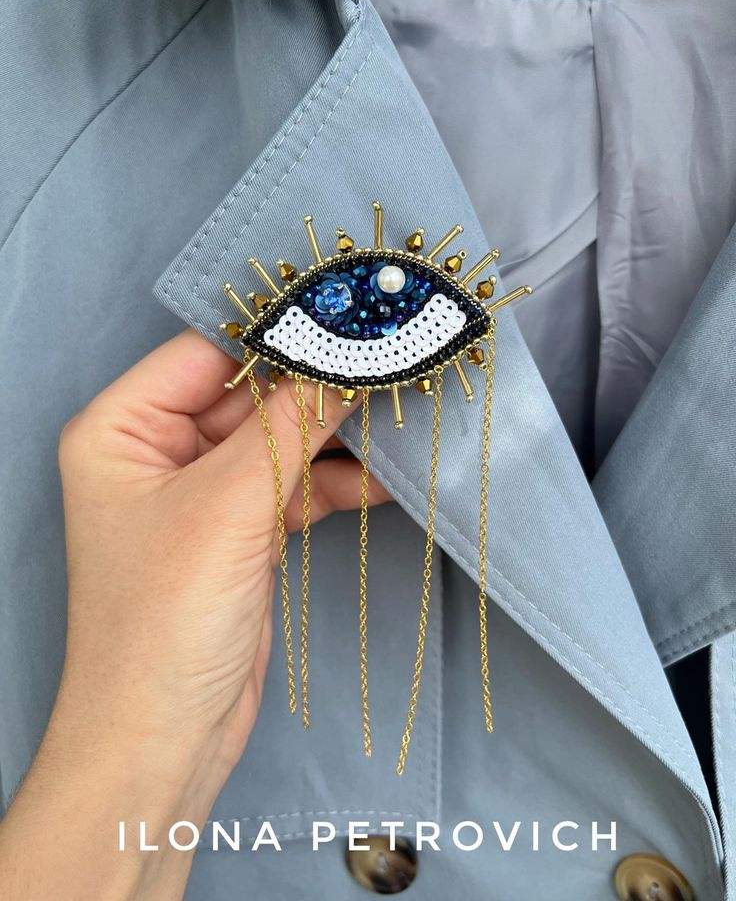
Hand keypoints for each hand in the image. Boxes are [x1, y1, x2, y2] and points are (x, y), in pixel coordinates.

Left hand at [0, 329, 387, 899]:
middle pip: (251, 397)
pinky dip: (339, 484)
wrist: (165, 740)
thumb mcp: (227, 507)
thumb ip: (290, 424)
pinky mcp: (242, 533)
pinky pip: (295, 488)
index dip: (279, 332)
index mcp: (123, 428)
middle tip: (394, 362)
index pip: (209, 352)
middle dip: (320, 387)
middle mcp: (159, 451)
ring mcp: (204, 495)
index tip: (353, 315)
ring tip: (405, 412)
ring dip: (338, 436)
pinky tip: (389, 478)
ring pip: (281, 442)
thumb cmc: (167, 618)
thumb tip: (349, 353)